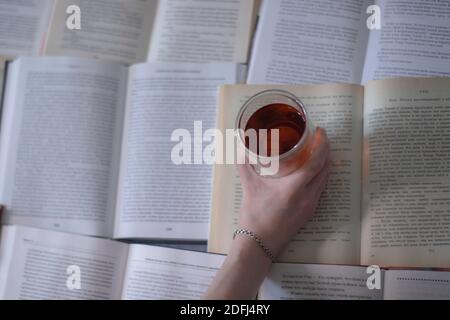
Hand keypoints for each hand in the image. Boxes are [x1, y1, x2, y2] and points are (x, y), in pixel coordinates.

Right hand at [237, 127, 330, 257]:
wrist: (259, 244)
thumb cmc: (254, 216)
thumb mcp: (249, 188)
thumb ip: (245, 166)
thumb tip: (241, 150)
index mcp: (295, 188)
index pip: (316, 162)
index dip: (321, 145)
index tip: (321, 132)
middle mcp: (307, 196)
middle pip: (325, 169)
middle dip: (326, 151)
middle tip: (320, 138)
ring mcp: (310, 206)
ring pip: (325, 180)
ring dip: (325, 164)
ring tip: (318, 152)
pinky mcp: (308, 213)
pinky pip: (320, 190)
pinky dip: (320, 177)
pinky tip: (312, 173)